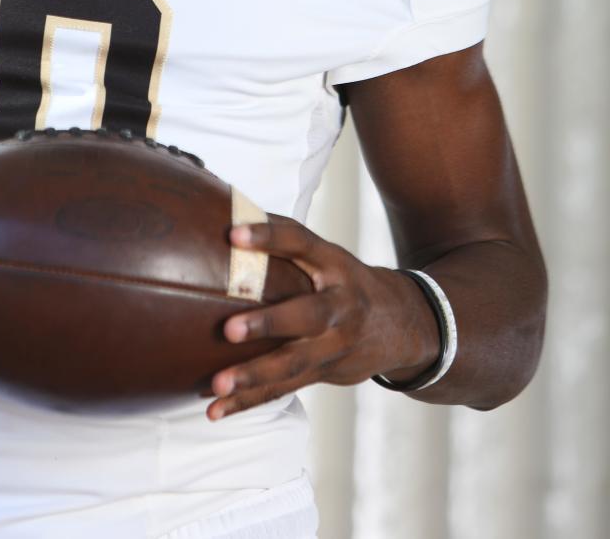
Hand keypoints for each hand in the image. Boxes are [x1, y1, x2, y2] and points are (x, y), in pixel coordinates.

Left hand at [207, 217, 438, 419]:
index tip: (233, 234)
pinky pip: (285, 389)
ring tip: (216, 384)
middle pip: (305, 316)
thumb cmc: (346, 280)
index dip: (268, 237)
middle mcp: (339, 307)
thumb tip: (232, 209)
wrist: (403, 325)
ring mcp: (334, 346)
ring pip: (293, 364)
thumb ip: (287, 239)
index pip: (301, 244)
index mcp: (335, 266)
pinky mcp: (325, 373)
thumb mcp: (329, 255)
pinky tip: (217, 410)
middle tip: (229, 330)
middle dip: (268, 324)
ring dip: (253, 377)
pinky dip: (249, 401)